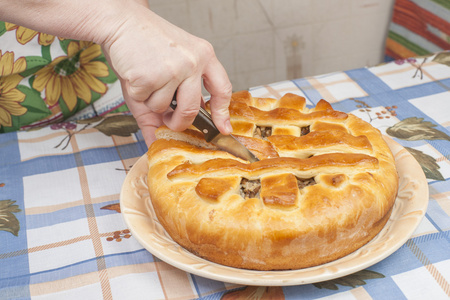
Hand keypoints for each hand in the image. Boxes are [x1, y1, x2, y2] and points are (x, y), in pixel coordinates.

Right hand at [101, 4, 232, 145]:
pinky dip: (136, 94)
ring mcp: (172, 70)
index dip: (222, 113)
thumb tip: (168, 136)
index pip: (222, 89)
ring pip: (163, 108)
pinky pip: (144, 101)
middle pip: (191, 110)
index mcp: (204, 55)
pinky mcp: (150, 76)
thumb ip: (176, 100)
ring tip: (147, 78)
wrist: (122, 22)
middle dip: (179, 123)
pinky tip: (136, 74)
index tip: (223, 128)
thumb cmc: (148, 45)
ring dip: (151, 101)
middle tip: (170, 122)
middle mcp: (192, 62)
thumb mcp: (171, 66)